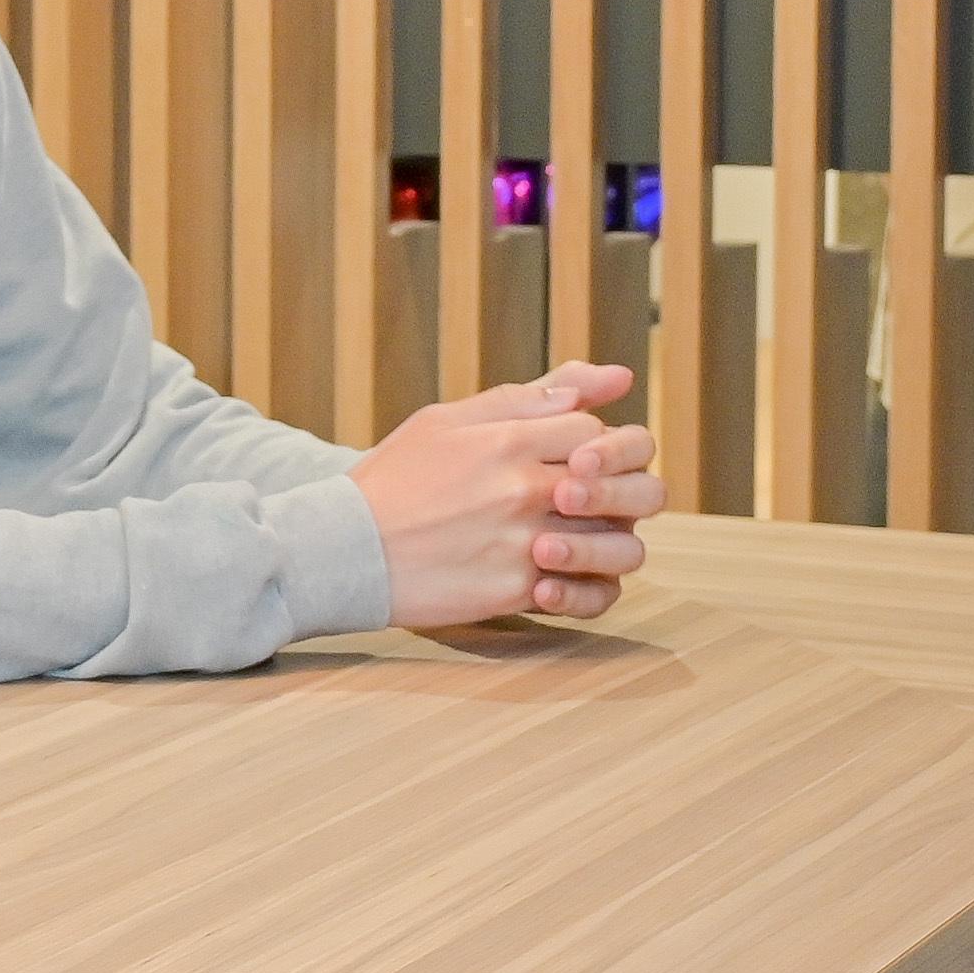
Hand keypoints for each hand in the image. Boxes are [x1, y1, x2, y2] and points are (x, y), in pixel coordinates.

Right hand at [357, 362, 661, 626]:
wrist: (345, 549)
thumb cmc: (395, 480)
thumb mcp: (449, 420)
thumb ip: (528, 398)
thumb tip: (610, 377)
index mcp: (510, 440)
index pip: (596, 430)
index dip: (591, 442)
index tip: (568, 457)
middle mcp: (525, 490)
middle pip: (626, 484)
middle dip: (627, 489)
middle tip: (596, 500)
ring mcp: (525, 543)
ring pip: (620, 543)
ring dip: (614, 541)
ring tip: (581, 539)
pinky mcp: (517, 592)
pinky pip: (589, 595)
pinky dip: (588, 590)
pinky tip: (560, 580)